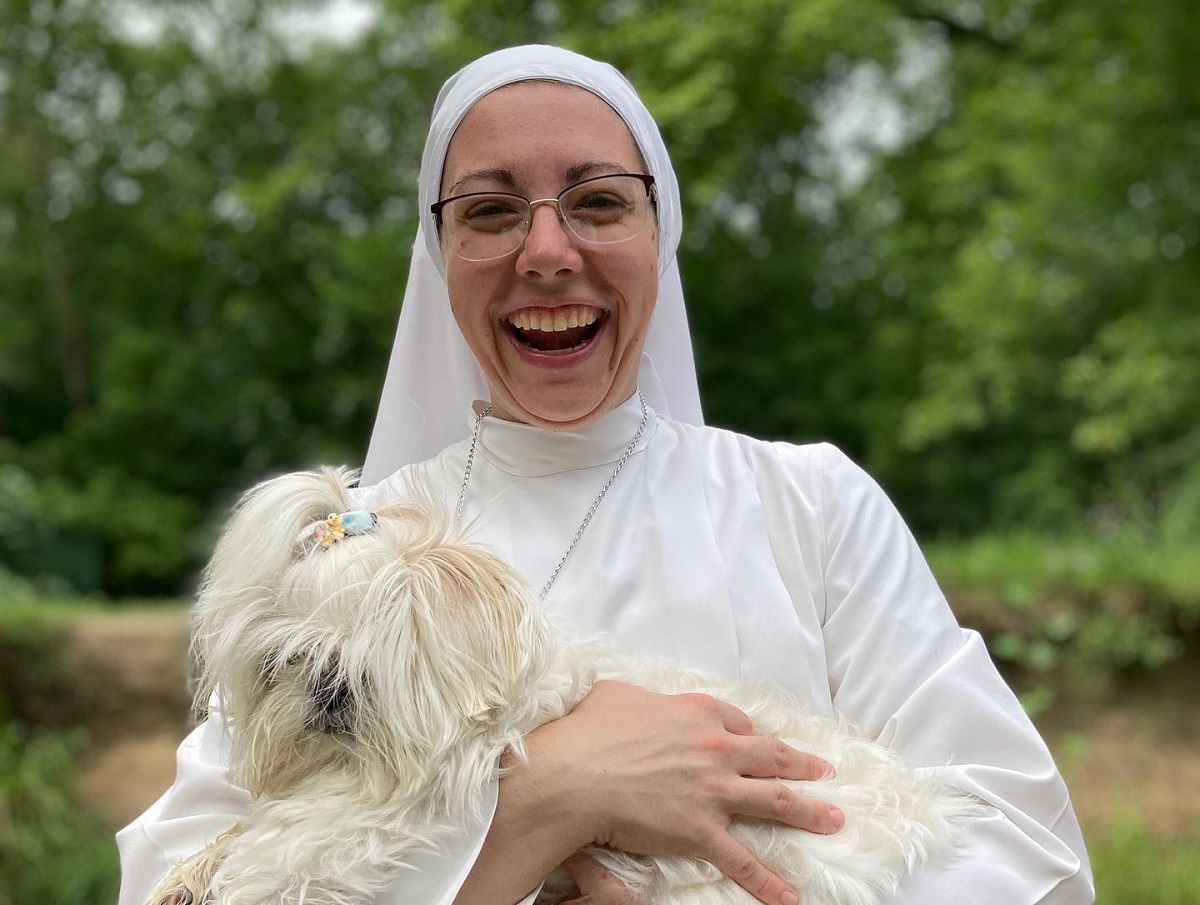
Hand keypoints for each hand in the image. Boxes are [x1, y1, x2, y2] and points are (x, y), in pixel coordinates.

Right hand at [524, 681, 842, 904]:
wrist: (574, 774)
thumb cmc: (588, 731)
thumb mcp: (616, 694)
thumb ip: (639, 700)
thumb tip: (634, 705)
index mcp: (697, 713)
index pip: (736, 721)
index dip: (748, 732)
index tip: (754, 740)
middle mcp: (716, 748)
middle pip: (772, 755)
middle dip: (803, 764)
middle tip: (826, 771)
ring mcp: (714, 791)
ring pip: (776, 799)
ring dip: (810, 811)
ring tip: (835, 819)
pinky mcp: (702, 831)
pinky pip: (743, 861)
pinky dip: (768, 882)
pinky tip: (790, 897)